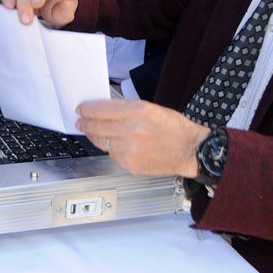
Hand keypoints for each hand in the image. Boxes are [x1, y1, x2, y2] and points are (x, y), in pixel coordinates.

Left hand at [75, 99, 210, 177]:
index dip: (87, 109)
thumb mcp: (151, 108)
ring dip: (94, 136)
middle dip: (85, 122)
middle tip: (80, 120)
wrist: (191, 150)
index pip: (101, 109)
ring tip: (91, 131)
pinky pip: (112, 154)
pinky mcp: (130, 164)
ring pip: (101, 141)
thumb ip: (125, 109)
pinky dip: (110, 148)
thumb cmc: (174, 127)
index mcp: (138, 111)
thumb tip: (102, 110)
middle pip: (97, 126)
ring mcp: (130, 149)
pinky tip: (112, 143)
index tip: (81, 109)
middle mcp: (132, 130)